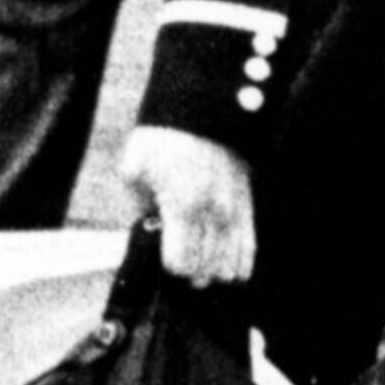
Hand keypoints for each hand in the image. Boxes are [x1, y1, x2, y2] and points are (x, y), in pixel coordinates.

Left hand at [122, 125, 254, 285]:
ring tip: (201, 265)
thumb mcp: (135, 168)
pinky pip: (249, 249)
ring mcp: (234, 211)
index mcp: (183, 205)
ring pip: (229, 266)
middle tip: (180, 261)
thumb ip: (139, 206)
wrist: (204, 110)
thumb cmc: (163, 139)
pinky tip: (228, 269)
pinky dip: (238, 264)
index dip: (169, 266)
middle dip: (190, 273)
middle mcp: (213, 213)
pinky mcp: (247, 206)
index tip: (163, 255)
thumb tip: (150, 228)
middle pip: (205, 270)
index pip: (180, 264)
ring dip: (213, 272)